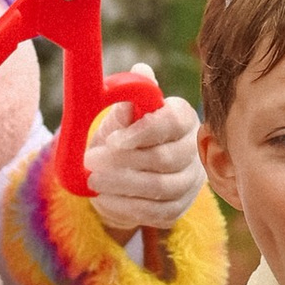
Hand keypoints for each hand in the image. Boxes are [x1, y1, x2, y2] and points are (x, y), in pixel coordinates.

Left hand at [83, 75, 203, 240]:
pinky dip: (128, 207)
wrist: (121, 169)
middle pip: (166, 159)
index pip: (172, 123)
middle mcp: (193, 149)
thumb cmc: (123, 133)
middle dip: (125, 162)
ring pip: (161, 188)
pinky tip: (105, 198)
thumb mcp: (121, 114)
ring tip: (94, 180)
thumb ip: (129, 97)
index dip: (143, 132)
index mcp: (183, 118)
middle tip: (91, 161)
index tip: (112, 140)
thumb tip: (140, 72)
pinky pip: (158, 212)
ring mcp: (190, 181)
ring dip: (123, 186)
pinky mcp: (180, 207)